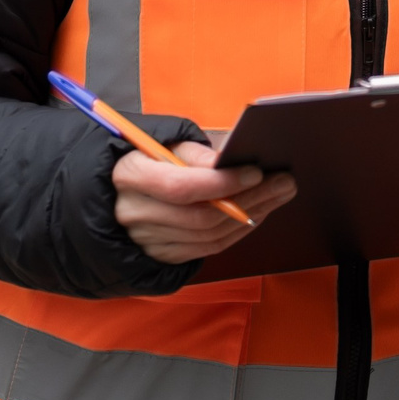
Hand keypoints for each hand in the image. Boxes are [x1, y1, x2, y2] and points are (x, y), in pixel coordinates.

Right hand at [113, 140, 296, 264]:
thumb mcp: (163, 142)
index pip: (181, 187)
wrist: (114, 191)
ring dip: (251, 216)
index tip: (256, 172)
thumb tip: (230, 161)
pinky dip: (237, 232)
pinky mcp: (161, 256)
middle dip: (250, 200)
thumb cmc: (145, 158)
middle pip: (200, 217)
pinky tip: (258, 213)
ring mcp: (145, 241)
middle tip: (284, 183)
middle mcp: (133, 213)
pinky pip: (206, 250)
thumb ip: (194, 153)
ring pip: (208, 237)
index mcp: (129, 175)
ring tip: (278, 194)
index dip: (222, 183)